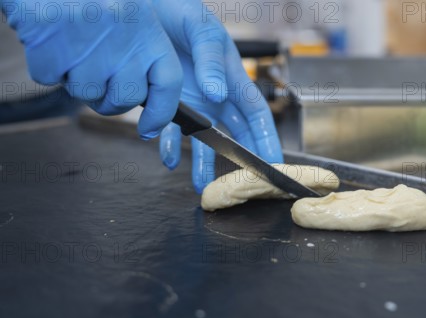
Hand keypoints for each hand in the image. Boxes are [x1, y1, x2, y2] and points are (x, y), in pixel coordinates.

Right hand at [1, 0, 181, 138]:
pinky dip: (47, 66)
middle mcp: (124, 40)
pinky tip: (50, 40)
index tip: (149, 129)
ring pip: (87, 95)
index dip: (161, 113)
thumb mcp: (131, 12)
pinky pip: (50, 79)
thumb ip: (144, 54)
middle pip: (125, 100)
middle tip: (97, 76)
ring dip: (76, 80)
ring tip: (72, 47)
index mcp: (149, 29)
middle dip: (110, 99)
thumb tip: (153, 111)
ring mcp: (88, 45)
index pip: (169, 84)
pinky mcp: (52, 48)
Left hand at [152, 0, 282, 192]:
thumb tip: (217, 93)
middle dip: (238, 162)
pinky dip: (169, 145)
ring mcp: (192, 101)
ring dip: (203, 163)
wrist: (145, 8)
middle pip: (234, 134)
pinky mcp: (168, 101)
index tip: (275, 165)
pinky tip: (167, 158)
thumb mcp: (201, 29)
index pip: (256, 115)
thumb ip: (210, 59)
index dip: (267, 140)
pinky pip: (171, 129)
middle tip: (242, 188)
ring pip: (203, 139)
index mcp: (232, 78)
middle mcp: (216, 95)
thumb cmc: (180, 11)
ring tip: (201, 187)